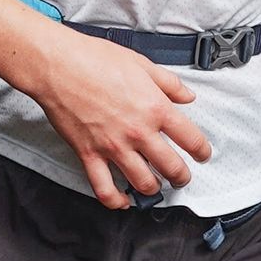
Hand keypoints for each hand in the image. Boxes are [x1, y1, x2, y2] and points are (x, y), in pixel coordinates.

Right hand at [19, 28, 212, 207]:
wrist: (58, 65)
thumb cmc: (95, 59)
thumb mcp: (141, 63)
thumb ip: (168, 83)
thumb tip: (188, 96)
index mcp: (155, 107)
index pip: (190, 139)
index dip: (202, 151)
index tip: (203, 155)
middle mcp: (138, 132)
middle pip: (172, 168)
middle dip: (182, 177)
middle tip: (182, 177)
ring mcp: (113, 146)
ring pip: (143, 183)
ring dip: (154, 189)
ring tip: (155, 186)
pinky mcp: (89, 154)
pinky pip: (105, 189)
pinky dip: (116, 201)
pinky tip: (123, 201)